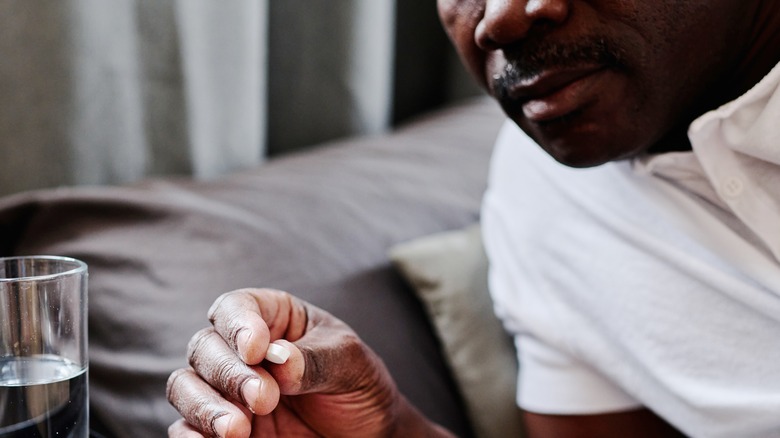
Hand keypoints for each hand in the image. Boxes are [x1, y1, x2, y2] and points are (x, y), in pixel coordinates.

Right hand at [166, 288, 450, 437]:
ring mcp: (227, 391)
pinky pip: (185, 429)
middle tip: (263, 399)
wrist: (367, 436)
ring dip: (204, 406)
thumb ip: (316, 360)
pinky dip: (189, 435)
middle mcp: (240, 351)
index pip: (237, 307)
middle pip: (204, 347)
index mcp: (273, 319)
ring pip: (185, 386)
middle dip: (229, 373)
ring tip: (238, 430)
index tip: (256, 350)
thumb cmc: (359, 387)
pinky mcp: (220, 429)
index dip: (237, 324)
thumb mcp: (351, 365)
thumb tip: (278, 359)